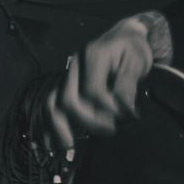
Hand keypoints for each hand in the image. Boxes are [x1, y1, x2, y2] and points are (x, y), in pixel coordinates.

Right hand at [44, 16, 157, 150]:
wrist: (123, 38)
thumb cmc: (131, 49)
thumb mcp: (137, 60)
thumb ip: (129, 84)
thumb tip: (125, 108)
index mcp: (92, 56)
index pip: (93, 91)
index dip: (109, 109)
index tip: (129, 116)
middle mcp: (74, 66)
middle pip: (68, 100)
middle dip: (87, 121)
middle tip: (110, 130)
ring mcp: (67, 77)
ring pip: (52, 103)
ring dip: (58, 127)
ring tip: (68, 146)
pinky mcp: (65, 87)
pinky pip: (49, 106)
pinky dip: (46, 125)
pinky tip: (49, 144)